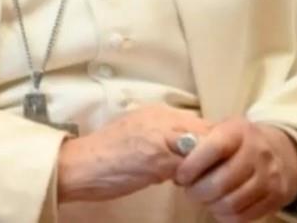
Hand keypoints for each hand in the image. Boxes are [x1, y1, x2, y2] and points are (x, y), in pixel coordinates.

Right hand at [57, 105, 212, 202]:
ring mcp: (160, 135)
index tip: (212, 160)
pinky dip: (193, 179)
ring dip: (206, 168)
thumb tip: (195, 150)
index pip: (204, 121)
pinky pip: (190, 168)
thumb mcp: (140, 134)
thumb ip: (167, 137)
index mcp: (158, 110)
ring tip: (196, 180)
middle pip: (209, 132)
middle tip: (210, 173)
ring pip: (203, 149)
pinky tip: (180, 185)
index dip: (214, 143)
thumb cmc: (107, 155)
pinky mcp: (157, 157)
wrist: (80, 164)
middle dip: (215, 155)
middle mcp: (162, 117)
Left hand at [174, 118, 296, 221]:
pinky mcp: (277, 198)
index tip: (180, 176)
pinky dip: (225, 217)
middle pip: (222, 181)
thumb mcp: (220, 130)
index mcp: (238, 131)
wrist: (282, 151)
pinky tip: (218, 208)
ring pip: (232, 202)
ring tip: (203, 198)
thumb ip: (197, 140)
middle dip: (197, 191)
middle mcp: (258, 152)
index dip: (192, 165)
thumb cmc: (237, 141)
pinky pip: (245, 216)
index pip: (214, 148)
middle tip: (189, 191)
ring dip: (210, 205)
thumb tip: (171, 152)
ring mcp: (270, 177)